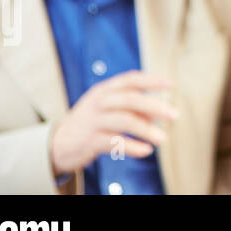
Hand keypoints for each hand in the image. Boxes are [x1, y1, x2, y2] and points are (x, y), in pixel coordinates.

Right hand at [49, 71, 177, 175]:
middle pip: (130, 99)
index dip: (152, 80)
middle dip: (154, 106)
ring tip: (163, 139)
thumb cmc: (91, 122)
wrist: (57, 143)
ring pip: (124, 121)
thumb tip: (159, 114)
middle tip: (174, 115)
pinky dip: (132, 146)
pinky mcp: (89, 141)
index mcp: (105, 89)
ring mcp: (93, 121)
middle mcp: (99, 102)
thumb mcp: (108, 109)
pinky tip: (146, 150)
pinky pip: (114, 142)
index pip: (131, 79)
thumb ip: (132, 108)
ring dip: (146, 130)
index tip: (172, 85)